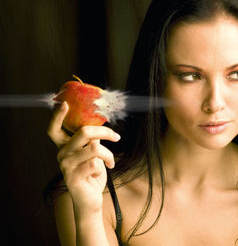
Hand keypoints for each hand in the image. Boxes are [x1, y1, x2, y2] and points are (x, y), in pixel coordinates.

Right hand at [47, 101, 120, 215]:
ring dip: (108, 155)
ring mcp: (66, 166)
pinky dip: (103, 167)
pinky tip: (100, 173)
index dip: (57, 116)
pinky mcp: (73, 177)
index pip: (54, 129)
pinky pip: (95, 164)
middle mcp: (61, 154)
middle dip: (104, 132)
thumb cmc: (91, 173)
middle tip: (117, 137)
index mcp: (64, 146)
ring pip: (94, 148)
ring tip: (110, 162)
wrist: (89, 199)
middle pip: (83, 132)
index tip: (64, 103)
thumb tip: (99, 125)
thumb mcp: (91, 154)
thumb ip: (91, 140)